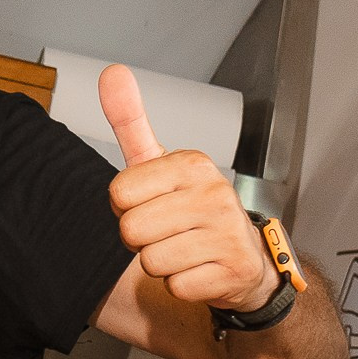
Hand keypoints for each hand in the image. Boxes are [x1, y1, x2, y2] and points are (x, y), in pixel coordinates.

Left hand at [100, 64, 277, 311]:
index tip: (152, 204)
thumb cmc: (192, 210)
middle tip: (168, 232)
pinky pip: (174, 286)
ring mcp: (228, 233)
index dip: (127, 207)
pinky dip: (181, 285)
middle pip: (131, 230)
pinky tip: (200, 270)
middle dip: (141, 239)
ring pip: (150, 261)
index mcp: (192, 164)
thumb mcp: (161, 164)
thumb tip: (111, 71)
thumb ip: (131, 122)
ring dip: (161, 263)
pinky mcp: (233, 271)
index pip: (118, 194)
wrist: (246, 260)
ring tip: (185, 250)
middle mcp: (215, 193)